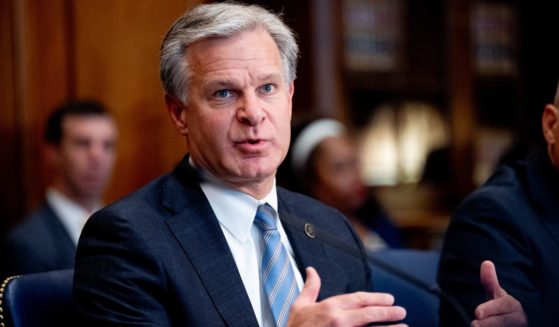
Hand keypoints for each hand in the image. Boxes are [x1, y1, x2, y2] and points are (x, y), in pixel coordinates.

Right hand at [287, 267, 406, 326]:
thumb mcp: (300, 306)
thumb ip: (310, 288)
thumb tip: (311, 271)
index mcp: (330, 307)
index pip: (359, 299)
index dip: (376, 298)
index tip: (389, 298)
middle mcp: (340, 320)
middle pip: (369, 313)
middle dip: (388, 311)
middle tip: (401, 311)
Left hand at [471, 260, 526, 326]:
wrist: (517, 324)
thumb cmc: (503, 308)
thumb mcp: (497, 294)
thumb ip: (490, 282)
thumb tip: (486, 262)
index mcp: (512, 306)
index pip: (502, 306)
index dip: (490, 309)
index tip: (477, 313)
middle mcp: (515, 319)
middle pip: (501, 322)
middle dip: (487, 324)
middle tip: (473, 324)